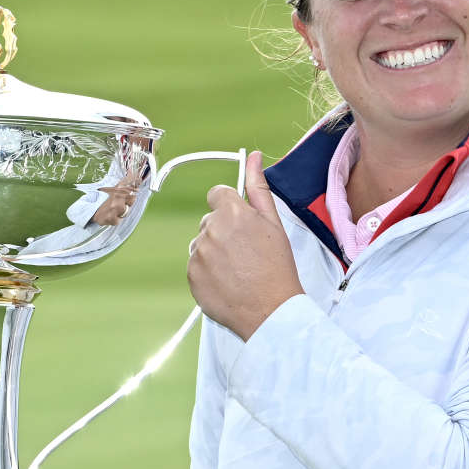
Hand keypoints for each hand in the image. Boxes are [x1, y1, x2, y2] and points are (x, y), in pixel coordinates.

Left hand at [188, 150, 303, 339]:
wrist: (271, 311)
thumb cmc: (277, 269)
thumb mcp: (274, 223)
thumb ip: (259, 187)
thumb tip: (254, 157)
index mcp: (232, 212)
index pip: (217, 195)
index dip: (230, 208)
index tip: (240, 223)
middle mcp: (210, 230)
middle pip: (210, 221)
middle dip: (224, 232)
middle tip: (246, 253)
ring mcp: (198, 254)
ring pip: (201, 243)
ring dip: (214, 252)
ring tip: (237, 269)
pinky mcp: (191, 275)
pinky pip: (196, 265)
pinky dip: (208, 272)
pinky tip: (228, 281)